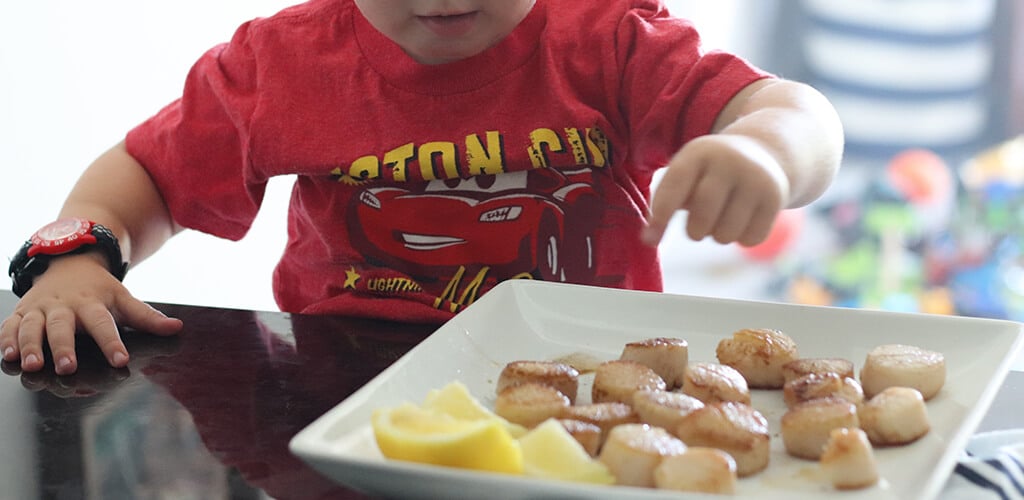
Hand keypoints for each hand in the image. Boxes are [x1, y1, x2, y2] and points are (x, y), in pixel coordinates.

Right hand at [0, 253, 181, 374]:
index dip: (112, 343)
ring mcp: (40, 308)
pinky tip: (7, 356)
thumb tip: (177, 328)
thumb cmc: (99, 289)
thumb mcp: (123, 298)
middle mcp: (64, 305)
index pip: (104, 324)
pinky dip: (6, 340)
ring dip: (30, 346)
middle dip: (63, 347)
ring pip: (32, 327)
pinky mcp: (22, 311)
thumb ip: (147, 316)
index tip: (121, 361)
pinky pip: (10, 325)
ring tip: (33, 366)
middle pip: (62, 326)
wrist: (69, 261)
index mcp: (91, 303)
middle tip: (68, 368)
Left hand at [643, 134, 788, 246]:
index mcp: (699, 153)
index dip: (661, 216)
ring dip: (719, 236)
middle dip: (694, 231)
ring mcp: (756, 178)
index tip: (650, 239)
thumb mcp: (687, 173)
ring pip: (725, 234)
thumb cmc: (710, 173)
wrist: (764, 152)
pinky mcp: (776, 198)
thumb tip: (648, 240)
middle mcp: (729, 161)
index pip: (674, 187)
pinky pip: (749, 239)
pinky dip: (742, 238)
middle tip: (697, 227)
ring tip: (723, 217)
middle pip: (702, 217)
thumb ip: (665, 203)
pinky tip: (744, 218)